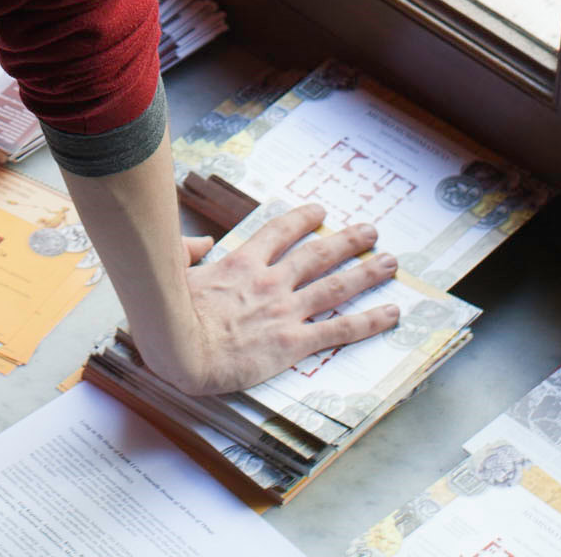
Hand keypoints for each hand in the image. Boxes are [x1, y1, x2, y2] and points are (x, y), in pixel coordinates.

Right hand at [155, 203, 399, 395]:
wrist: (182, 349)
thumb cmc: (170, 316)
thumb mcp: (174, 274)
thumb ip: (189, 253)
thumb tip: (201, 243)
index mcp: (242, 265)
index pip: (279, 233)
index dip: (301, 220)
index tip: (319, 212)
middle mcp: (271, 283)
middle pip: (317, 255)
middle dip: (347, 240)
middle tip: (370, 230)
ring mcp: (286, 311)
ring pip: (336, 286)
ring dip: (367, 272)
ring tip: (390, 262)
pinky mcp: (294, 342)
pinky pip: (339, 330)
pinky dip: (369, 321)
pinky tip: (391, 313)